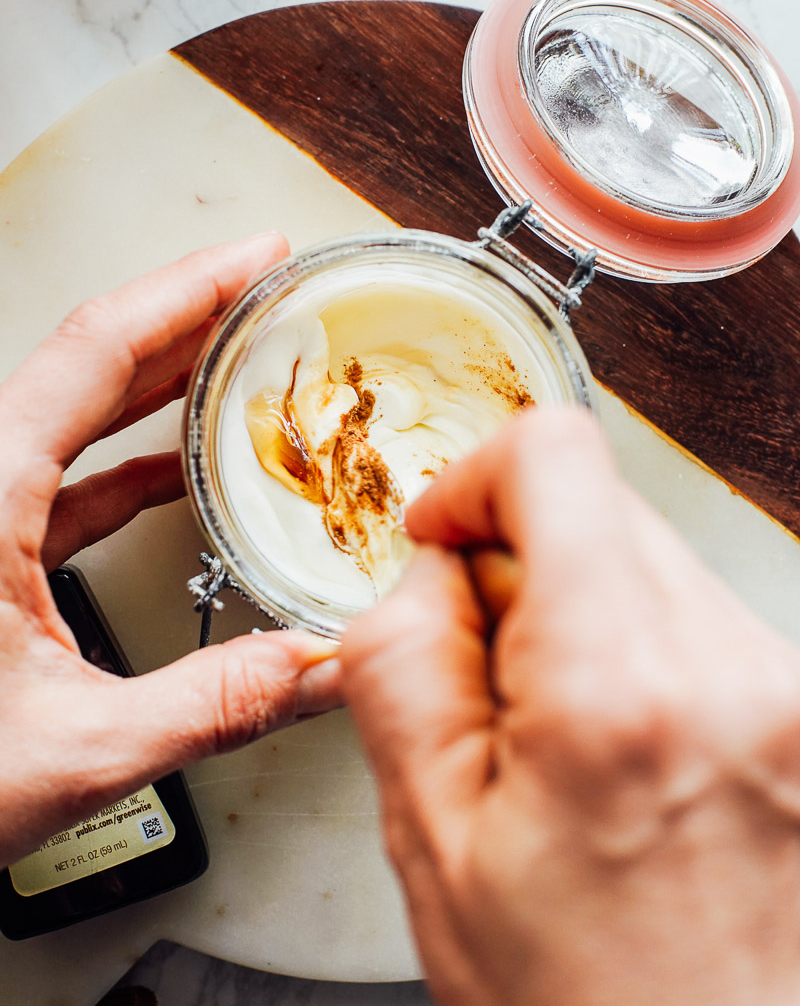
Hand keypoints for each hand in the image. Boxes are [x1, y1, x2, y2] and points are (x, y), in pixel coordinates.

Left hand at [0, 235, 339, 869]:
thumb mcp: (75, 747)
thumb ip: (212, 705)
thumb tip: (320, 669)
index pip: (96, 352)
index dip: (186, 290)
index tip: (254, 257)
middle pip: (88, 363)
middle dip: (186, 317)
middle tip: (265, 291)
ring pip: (72, 412)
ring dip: (158, 382)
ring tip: (236, 360)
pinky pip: (62, 476)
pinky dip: (127, 460)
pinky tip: (179, 469)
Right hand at [342, 407, 799, 1005]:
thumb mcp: (431, 838)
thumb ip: (402, 663)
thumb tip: (428, 570)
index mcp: (618, 686)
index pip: (554, 454)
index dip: (472, 483)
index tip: (444, 547)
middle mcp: (730, 667)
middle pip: (600, 502)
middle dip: (520, 563)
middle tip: (493, 679)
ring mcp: (784, 688)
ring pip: (647, 558)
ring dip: (580, 611)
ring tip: (561, 738)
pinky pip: (696, 618)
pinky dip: (636, 649)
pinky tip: (618, 754)